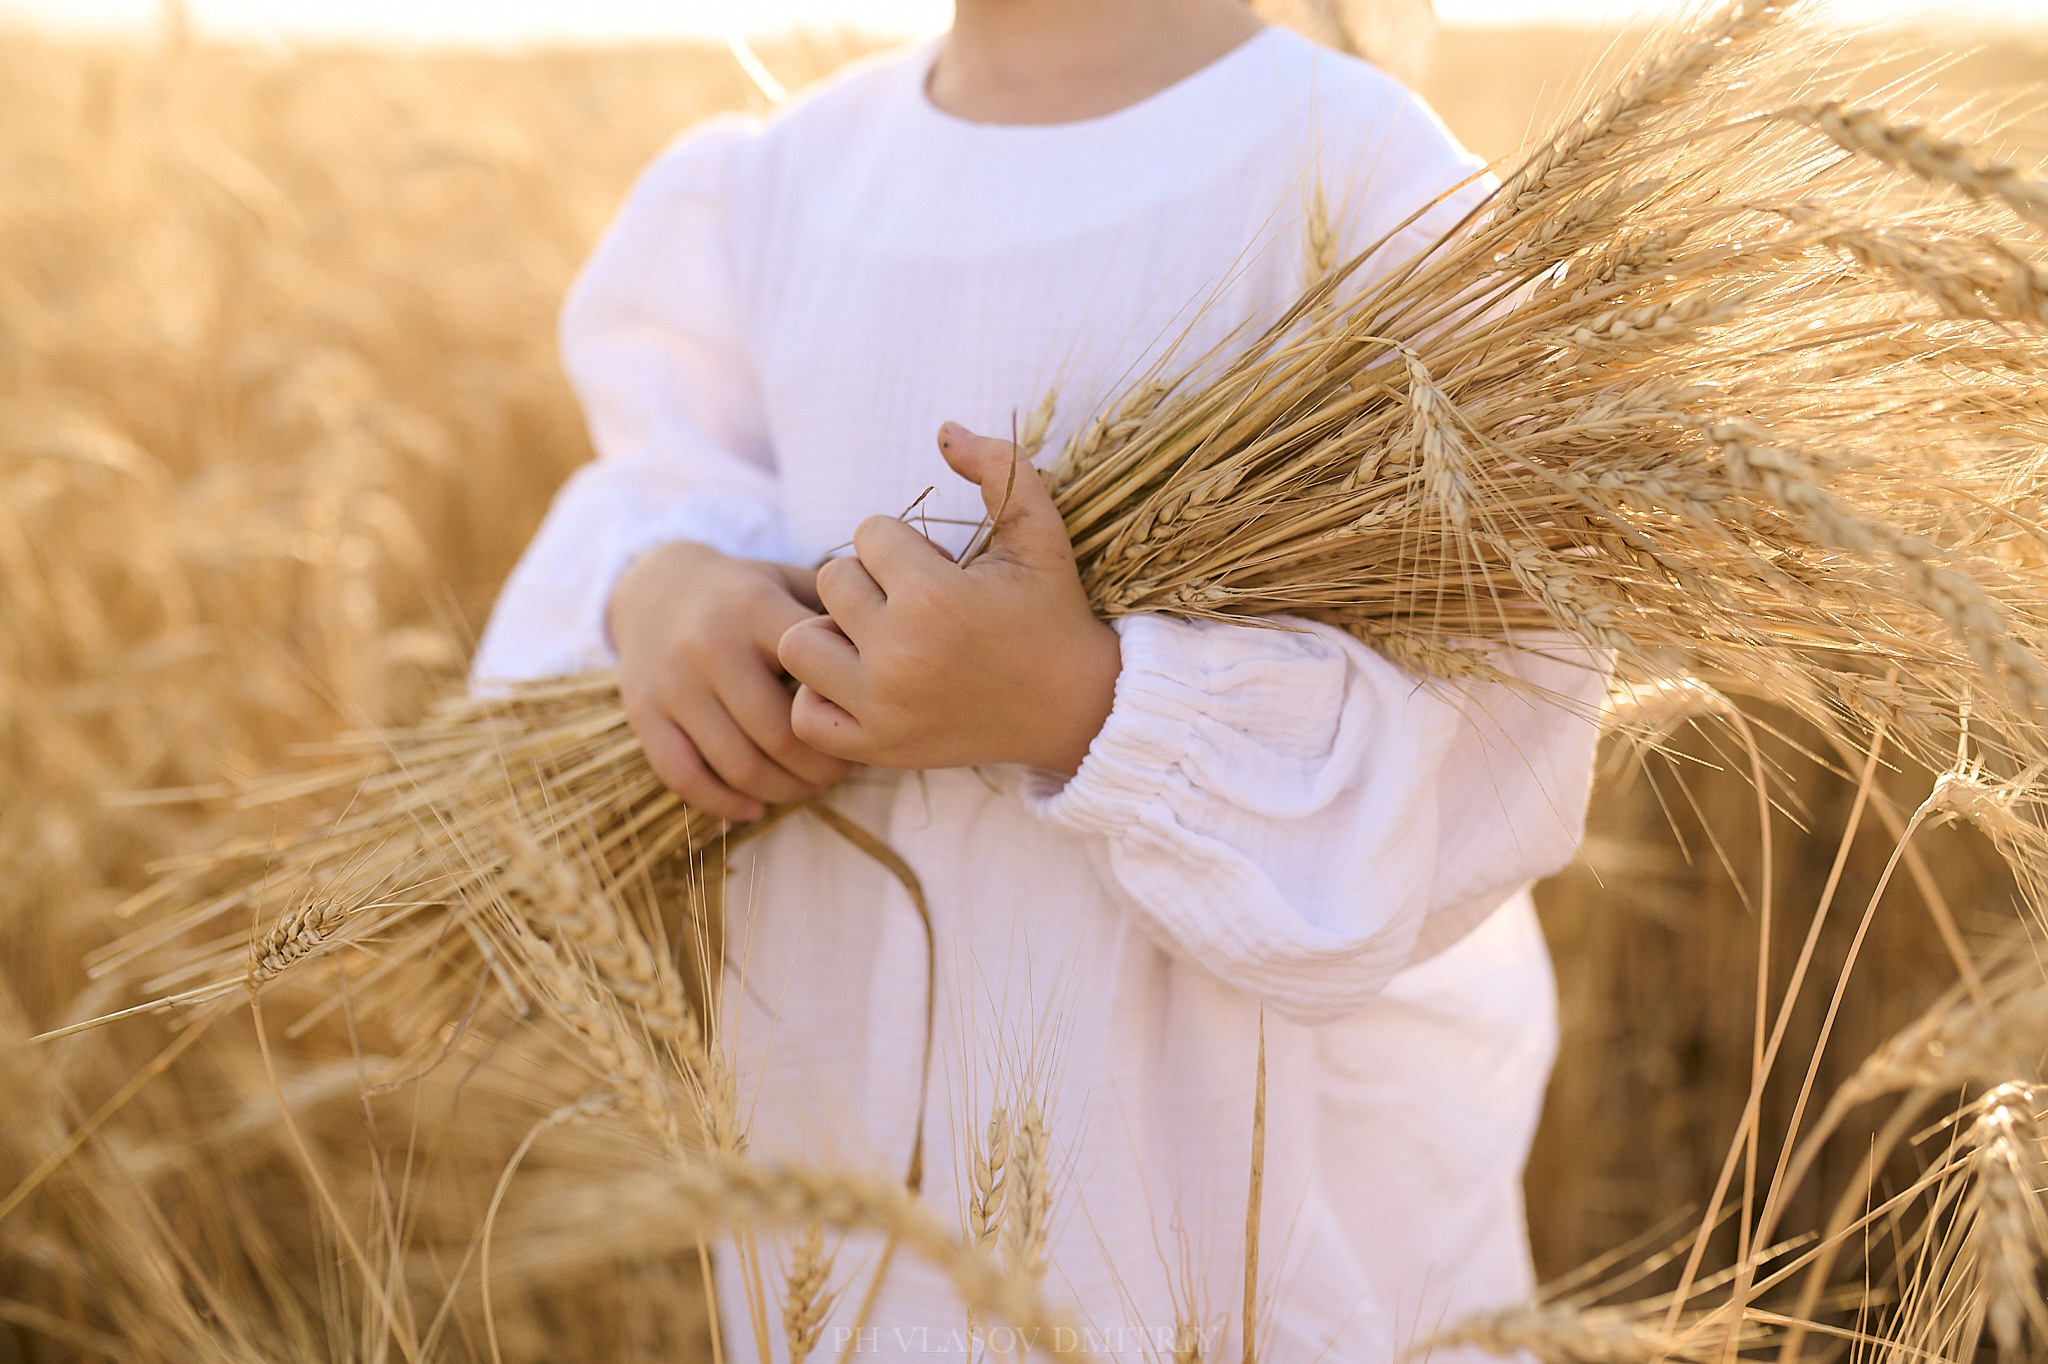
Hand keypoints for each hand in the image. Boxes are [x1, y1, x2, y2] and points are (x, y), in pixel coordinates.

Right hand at [610, 541, 856, 820]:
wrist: (656, 587)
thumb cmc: (745, 594)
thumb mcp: (788, 582)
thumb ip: (836, 613)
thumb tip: (899, 655)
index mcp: (754, 607)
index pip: (815, 676)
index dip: (851, 715)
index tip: (871, 727)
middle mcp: (709, 645)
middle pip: (779, 735)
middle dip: (822, 768)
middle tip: (844, 774)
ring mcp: (672, 684)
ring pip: (737, 765)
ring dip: (784, 791)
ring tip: (810, 788)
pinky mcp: (643, 714)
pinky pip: (684, 777)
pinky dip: (723, 803)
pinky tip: (755, 807)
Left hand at [779, 422, 1120, 774]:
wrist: (1077, 709)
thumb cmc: (1052, 613)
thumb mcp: (1039, 532)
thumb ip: (999, 465)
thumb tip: (943, 428)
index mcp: (933, 596)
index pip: (868, 533)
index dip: (904, 543)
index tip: (940, 568)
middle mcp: (899, 654)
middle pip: (831, 579)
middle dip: (871, 581)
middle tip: (914, 604)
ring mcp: (882, 707)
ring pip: (799, 642)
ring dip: (834, 632)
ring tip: (877, 637)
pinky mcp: (877, 747)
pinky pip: (804, 712)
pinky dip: (823, 695)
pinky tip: (861, 681)